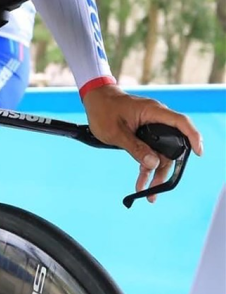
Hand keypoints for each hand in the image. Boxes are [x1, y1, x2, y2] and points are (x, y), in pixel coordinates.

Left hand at [82, 84, 202, 202]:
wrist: (95, 100)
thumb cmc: (103, 110)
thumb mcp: (116, 132)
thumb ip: (135, 147)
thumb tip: (154, 163)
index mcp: (153, 112)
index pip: (181, 123)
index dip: (193, 137)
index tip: (198, 153)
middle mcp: (156, 119)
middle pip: (171, 146)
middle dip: (166, 169)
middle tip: (157, 188)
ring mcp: (151, 127)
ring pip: (161, 153)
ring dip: (155, 173)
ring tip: (149, 193)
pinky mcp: (145, 133)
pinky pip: (151, 151)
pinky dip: (147, 166)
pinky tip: (141, 183)